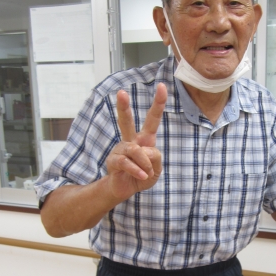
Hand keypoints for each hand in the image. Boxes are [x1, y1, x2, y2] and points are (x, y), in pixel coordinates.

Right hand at [105, 83, 166, 199]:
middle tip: (121, 92)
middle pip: (126, 122)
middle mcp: (131, 141)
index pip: (152, 119)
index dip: (158, 104)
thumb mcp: (156, 169)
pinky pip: (127, 162)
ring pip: (135, 150)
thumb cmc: (142, 176)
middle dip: (123, 107)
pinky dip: (137, 170)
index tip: (162, 86)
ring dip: (145, 164)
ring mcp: (120, 150)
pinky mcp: (113, 161)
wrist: (125, 189)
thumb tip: (143, 150)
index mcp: (144, 139)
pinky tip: (142, 176)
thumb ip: (155, 157)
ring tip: (146, 173)